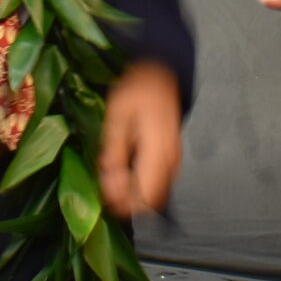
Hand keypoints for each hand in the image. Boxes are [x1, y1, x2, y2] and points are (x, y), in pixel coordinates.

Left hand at [99, 59, 182, 217]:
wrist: (162, 75)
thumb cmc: (138, 91)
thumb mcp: (118, 117)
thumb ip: (114, 152)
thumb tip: (109, 184)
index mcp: (157, 149)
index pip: (146, 195)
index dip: (125, 204)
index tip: (106, 199)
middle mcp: (170, 159)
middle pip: (152, 200)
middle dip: (127, 202)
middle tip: (106, 191)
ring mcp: (174, 159)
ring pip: (156, 194)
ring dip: (134, 194)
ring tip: (112, 182)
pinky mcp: (172, 157)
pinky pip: (159, 182)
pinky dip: (141, 185)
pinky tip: (125, 175)